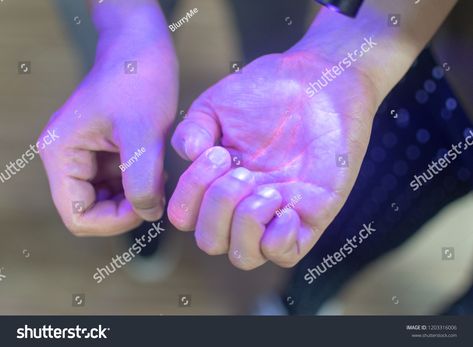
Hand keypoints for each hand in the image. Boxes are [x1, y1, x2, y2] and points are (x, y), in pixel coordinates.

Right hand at [40, 29, 177, 235]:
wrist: (141, 47)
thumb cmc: (138, 79)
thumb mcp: (143, 132)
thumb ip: (142, 180)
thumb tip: (148, 215)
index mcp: (61, 154)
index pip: (79, 216)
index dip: (115, 222)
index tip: (148, 205)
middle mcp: (66, 158)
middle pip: (91, 212)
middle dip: (126, 209)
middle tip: (157, 190)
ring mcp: (84, 156)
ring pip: (106, 201)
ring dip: (133, 197)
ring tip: (157, 174)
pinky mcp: (101, 152)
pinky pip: (117, 184)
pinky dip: (137, 184)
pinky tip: (155, 168)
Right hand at [168, 49, 376, 268]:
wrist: (318, 80)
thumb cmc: (267, 89)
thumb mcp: (217, 104)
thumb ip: (192, 129)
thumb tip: (188, 155)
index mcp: (218, 182)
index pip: (186, 216)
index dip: (191, 194)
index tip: (218, 153)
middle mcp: (243, 203)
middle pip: (210, 242)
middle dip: (218, 206)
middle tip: (242, 170)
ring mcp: (276, 212)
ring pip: (244, 257)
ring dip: (245, 224)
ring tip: (267, 189)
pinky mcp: (310, 214)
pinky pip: (286, 254)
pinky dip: (277, 239)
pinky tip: (284, 203)